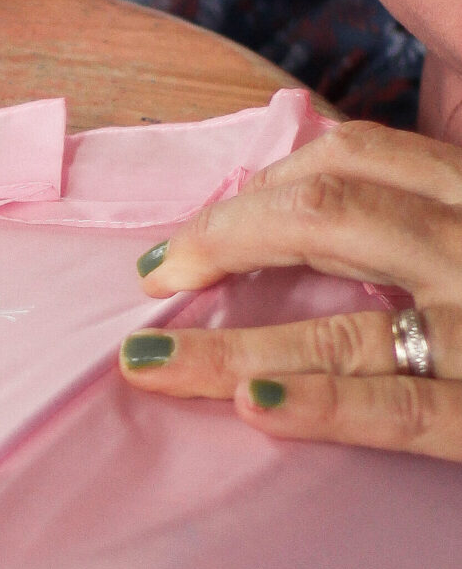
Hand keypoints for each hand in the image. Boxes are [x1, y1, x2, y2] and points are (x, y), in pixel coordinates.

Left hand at [116, 119, 461, 459]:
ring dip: (229, 347)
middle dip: (222, 239)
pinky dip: (323, 406)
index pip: (355, 159)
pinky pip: (402, 409)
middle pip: (328, 218)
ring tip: (148, 361)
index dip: (260, 187)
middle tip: (157, 277)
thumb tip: (292, 222)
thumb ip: (420, 220)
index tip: (206, 225)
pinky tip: (250, 406)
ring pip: (341, 333)